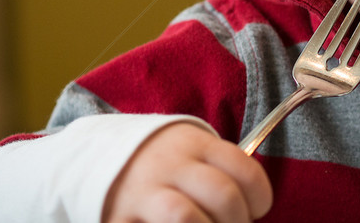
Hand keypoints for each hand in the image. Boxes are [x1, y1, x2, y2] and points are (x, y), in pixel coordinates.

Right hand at [102, 123, 272, 221]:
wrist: (99, 153)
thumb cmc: (164, 164)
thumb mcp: (193, 153)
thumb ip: (222, 175)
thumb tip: (251, 214)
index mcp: (195, 143)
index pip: (244, 169)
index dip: (260, 197)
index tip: (256, 209)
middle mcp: (170, 164)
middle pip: (222, 195)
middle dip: (237, 221)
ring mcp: (143, 191)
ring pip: (185, 217)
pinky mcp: (119, 217)